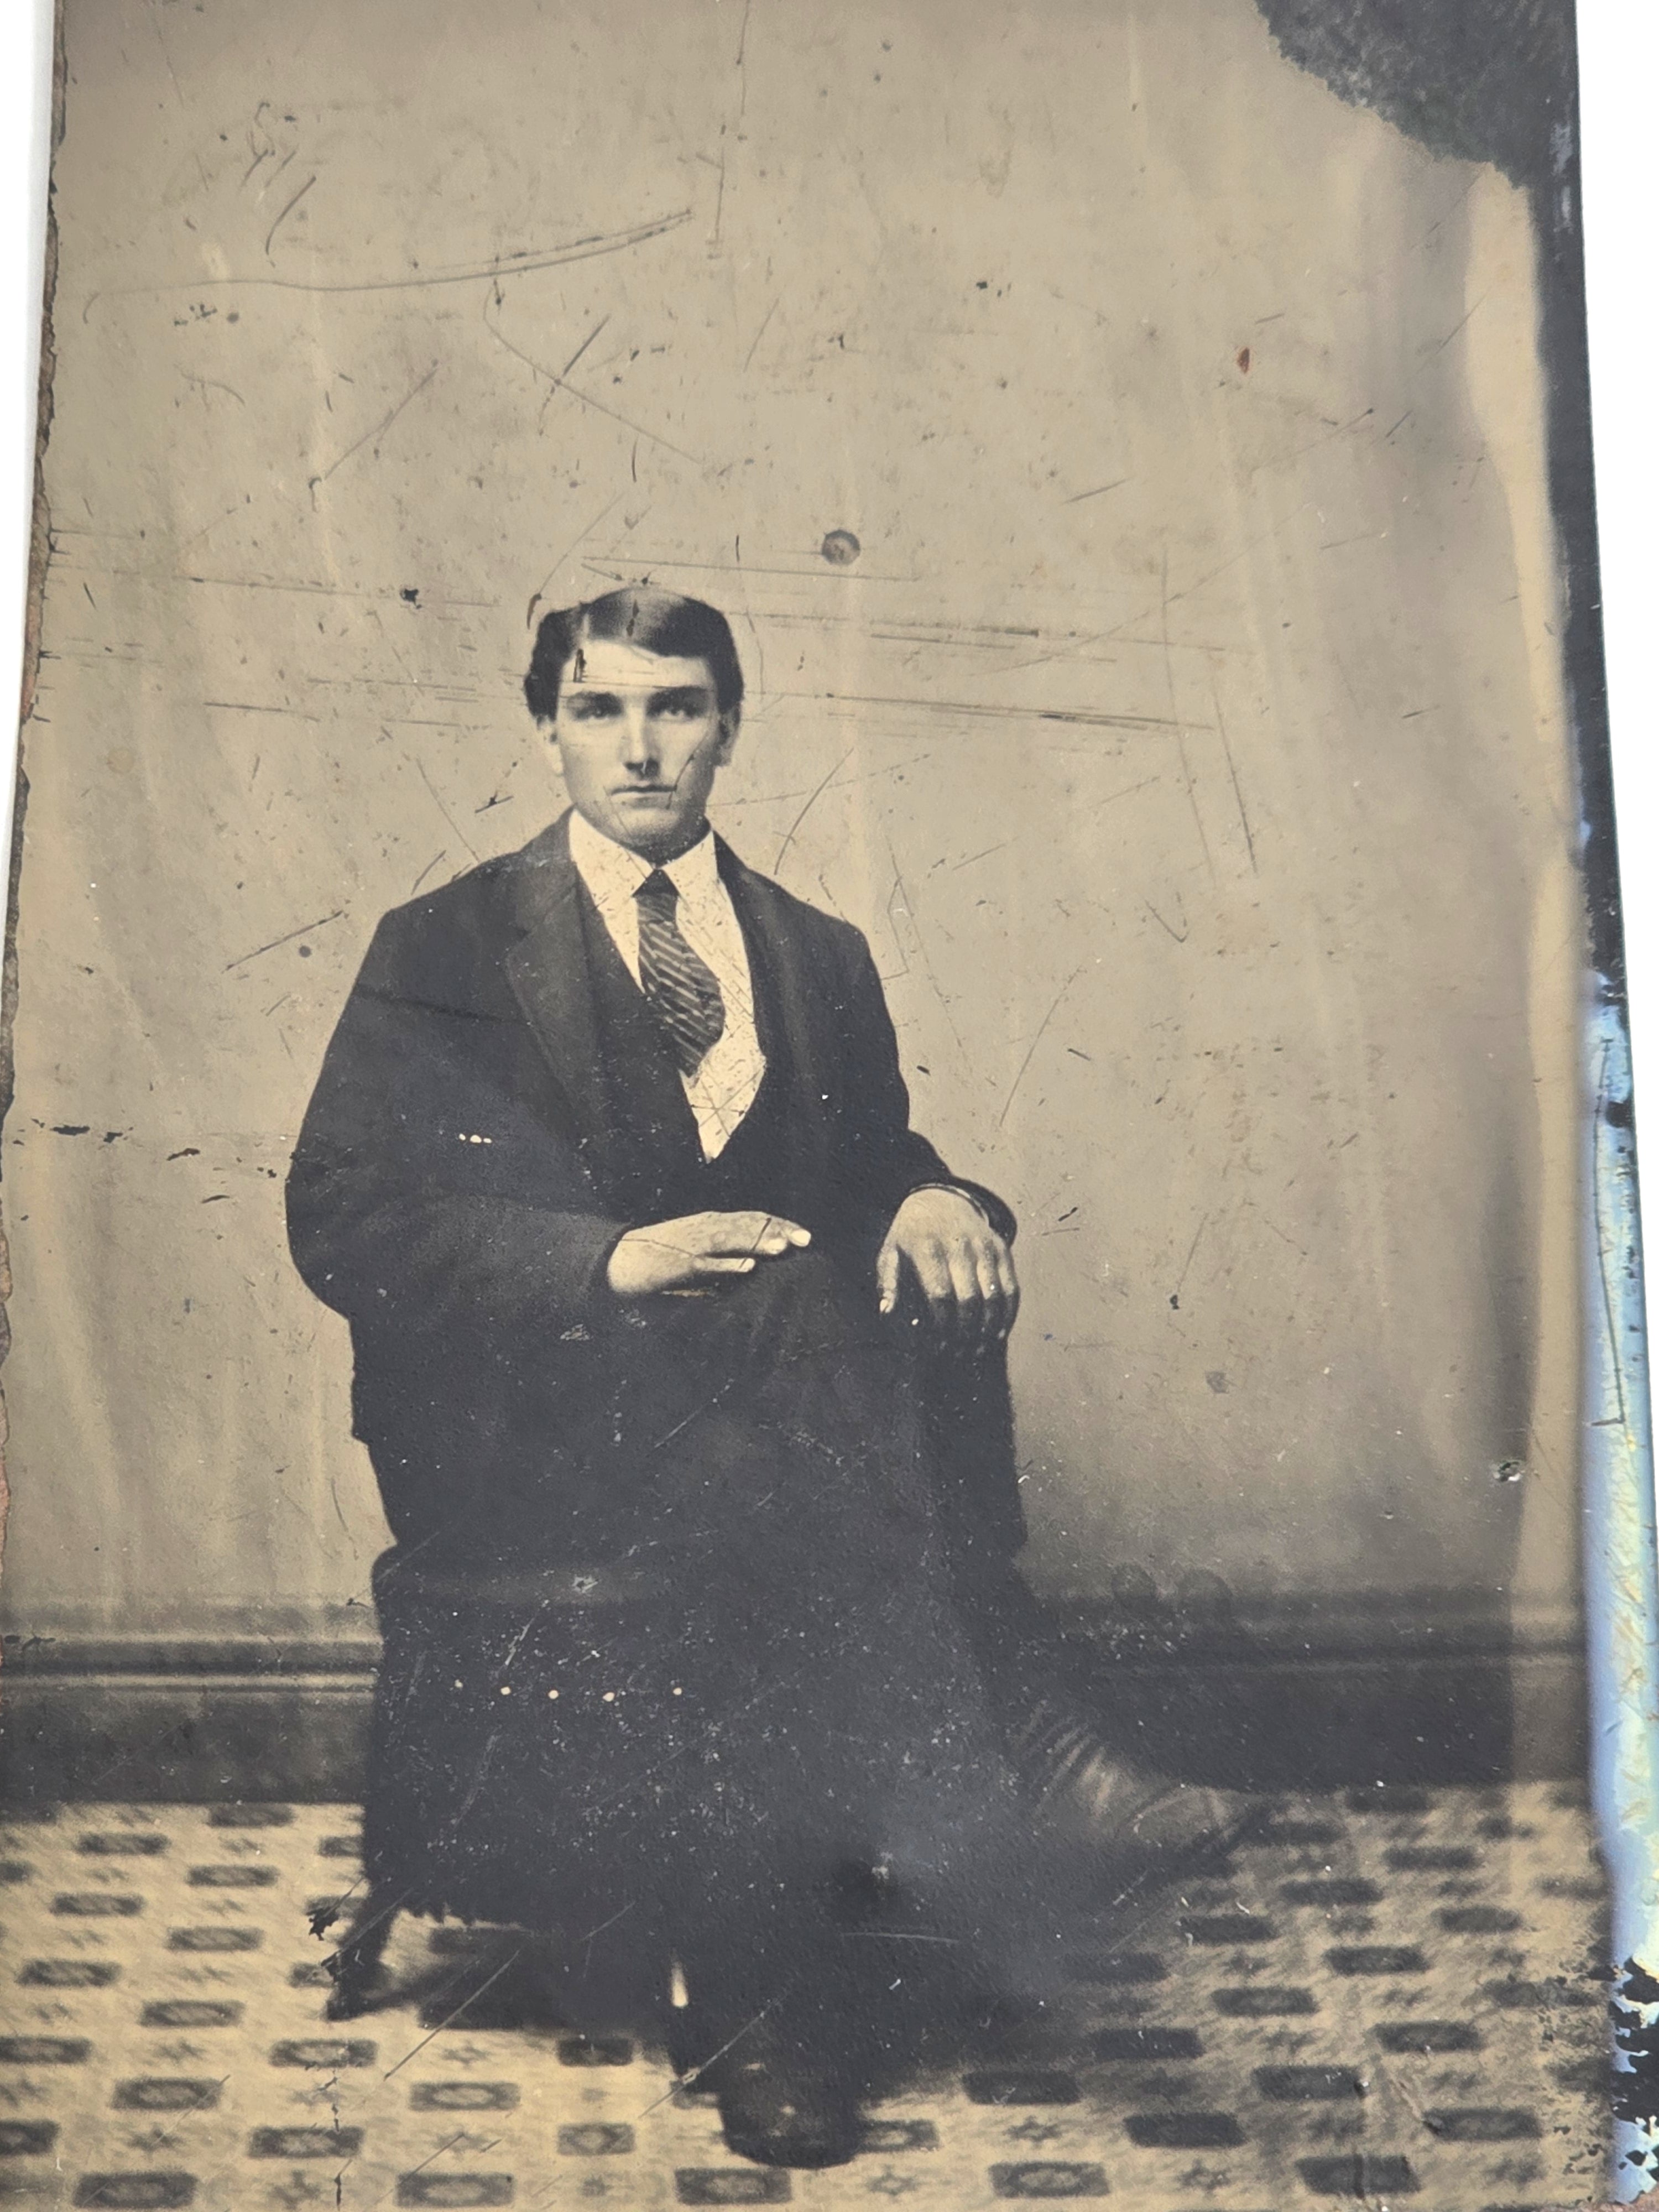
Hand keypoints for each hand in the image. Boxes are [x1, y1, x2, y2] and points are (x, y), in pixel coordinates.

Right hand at [606, 1210, 810, 1298]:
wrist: (619, 1260)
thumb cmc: (660, 1257)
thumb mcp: (697, 1247)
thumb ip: (722, 1251)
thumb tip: (752, 1262)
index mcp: (711, 1222)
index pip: (752, 1218)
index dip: (779, 1224)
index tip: (804, 1234)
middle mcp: (705, 1227)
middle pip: (747, 1225)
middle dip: (778, 1231)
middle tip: (806, 1239)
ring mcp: (692, 1244)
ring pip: (731, 1240)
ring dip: (758, 1244)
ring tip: (783, 1248)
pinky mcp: (680, 1265)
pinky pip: (708, 1265)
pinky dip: (729, 1266)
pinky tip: (748, 1269)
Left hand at [876, 1187, 1018, 1345]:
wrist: (940, 1198)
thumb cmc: (910, 1236)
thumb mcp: (890, 1252)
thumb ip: (888, 1283)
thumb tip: (886, 1313)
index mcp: (927, 1247)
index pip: (940, 1295)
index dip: (941, 1326)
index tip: (937, 1348)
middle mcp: (960, 1245)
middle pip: (969, 1299)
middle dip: (965, 1333)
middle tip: (959, 1355)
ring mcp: (985, 1246)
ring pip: (995, 1296)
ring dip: (988, 1329)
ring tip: (977, 1351)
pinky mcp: (1002, 1249)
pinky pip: (1012, 1287)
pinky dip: (1007, 1315)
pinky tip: (998, 1334)